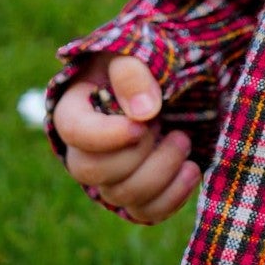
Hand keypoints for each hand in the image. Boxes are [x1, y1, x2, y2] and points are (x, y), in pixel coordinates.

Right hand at [51, 51, 202, 222]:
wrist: (173, 84)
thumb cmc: (147, 62)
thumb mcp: (136, 51)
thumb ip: (133, 72)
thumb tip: (143, 113)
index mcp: (75, 108)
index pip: (72, 131)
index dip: (106, 135)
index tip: (143, 124)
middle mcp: (84, 150)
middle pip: (90, 171)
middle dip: (136, 153)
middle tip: (163, 125)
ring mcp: (109, 178)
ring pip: (122, 195)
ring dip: (161, 170)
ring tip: (183, 140)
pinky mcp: (138, 196)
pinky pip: (146, 213)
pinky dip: (172, 197)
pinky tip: (192, 169)